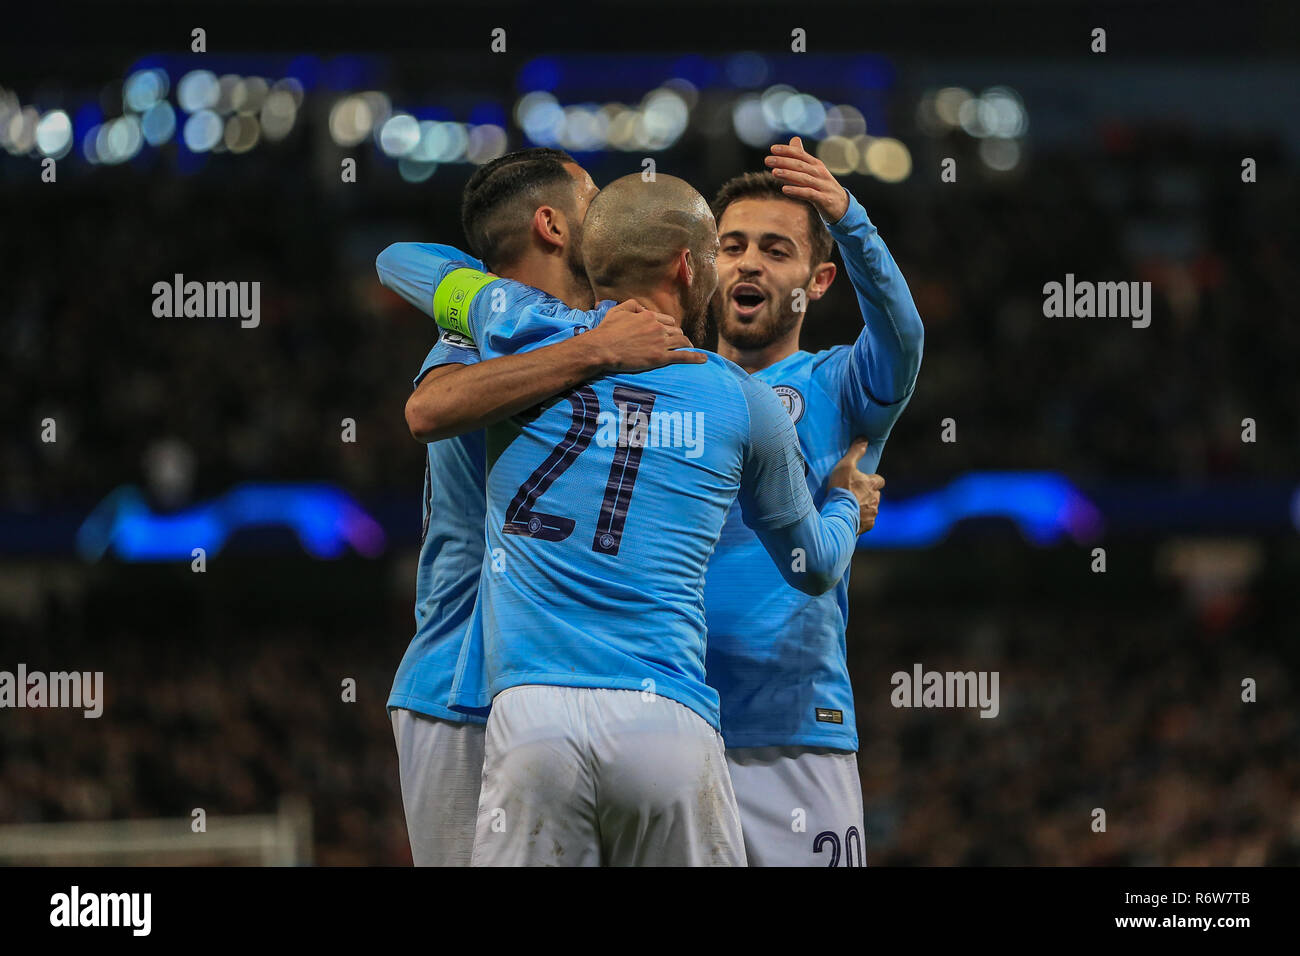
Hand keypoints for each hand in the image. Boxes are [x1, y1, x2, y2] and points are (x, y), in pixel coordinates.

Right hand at [587, 299, 706, 372]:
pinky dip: (695, 357)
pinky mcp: (660, 357)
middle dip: (678, 336)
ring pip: (681, 341)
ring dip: (687, 344)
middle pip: (676, 330)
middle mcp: (657, 327)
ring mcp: (660, 343)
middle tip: (679, 342)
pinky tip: (703, 359)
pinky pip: (682, 356)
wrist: (602, 349)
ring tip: (690, 348)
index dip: (669, 326)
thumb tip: (644, 309)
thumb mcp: (618, 310)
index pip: (667, 320)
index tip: (669, 332)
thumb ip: (633, 304)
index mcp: (649, 316)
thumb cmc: (607, 331)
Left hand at [764, 136, 849, 222]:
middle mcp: (820, 173)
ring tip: (774, 172)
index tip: (772, 149)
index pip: (800, 154)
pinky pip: (809, 194)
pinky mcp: (824, 199)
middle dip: (783, 161)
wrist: (842, 206)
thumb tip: (794, 139)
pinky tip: (785, 189)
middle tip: (767, 160)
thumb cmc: (823, 187)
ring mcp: (823, 186)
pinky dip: (797, 191)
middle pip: (800, 165)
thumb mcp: (814, 171)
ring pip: (804, 178)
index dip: (787, 151)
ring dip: (788, 175)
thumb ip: (802, 157)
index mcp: (816, 165)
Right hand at [826, 437, 884, 533]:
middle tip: (855, 495)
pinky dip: (861, 519)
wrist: (838, 513)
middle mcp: (875, 498)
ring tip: (851, 507)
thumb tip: (864, 438)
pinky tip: (851, 517)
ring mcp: (872, 513)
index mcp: (872, 484)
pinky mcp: (868, 525)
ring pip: (872, 508)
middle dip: (868, 495)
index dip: (872, 480)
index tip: (863, 482)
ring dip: (864, 507)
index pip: (879, 480)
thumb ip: (855, 452)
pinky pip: (867, 521)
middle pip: (875, 495)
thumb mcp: (846, 465)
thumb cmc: (842, 488)